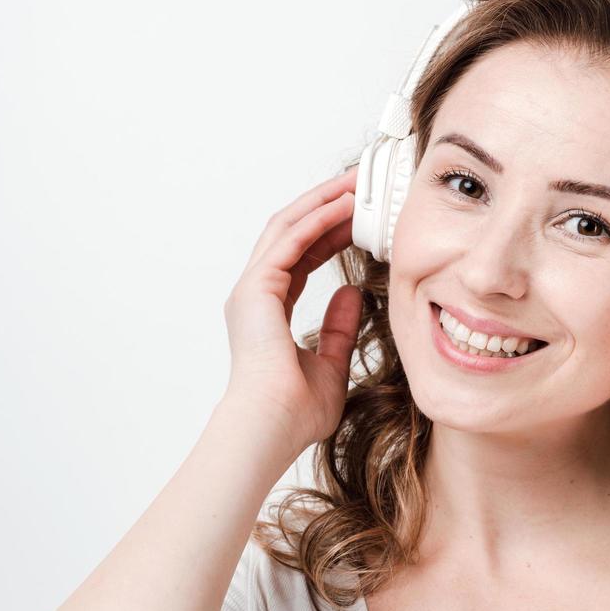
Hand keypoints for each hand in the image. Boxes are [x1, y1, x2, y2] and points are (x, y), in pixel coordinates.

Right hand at [221, 166, 362, 456]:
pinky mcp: (256, 289)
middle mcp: (255, 295)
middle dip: (325, 205)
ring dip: (321, 202)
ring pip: (288, 227)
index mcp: (268, 312)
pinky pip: (289, 241)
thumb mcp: (330, 364)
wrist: (270, 428)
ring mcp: (251, 290)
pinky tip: (343, 204)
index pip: (302, 257)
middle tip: (358, 184)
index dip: (329, 232)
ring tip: (354, 182)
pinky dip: (316, 219)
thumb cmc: (294, 412)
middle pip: (292, 233)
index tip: (358, 216)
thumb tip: (352, 295)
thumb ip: (338, 329)